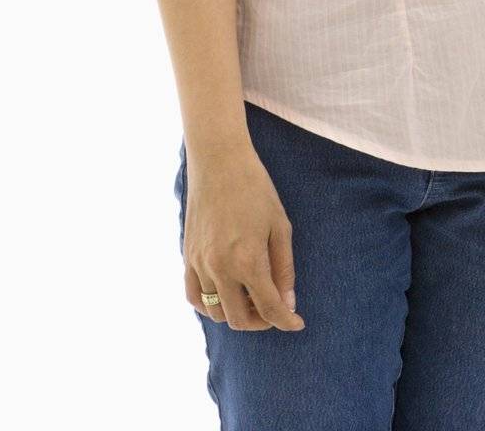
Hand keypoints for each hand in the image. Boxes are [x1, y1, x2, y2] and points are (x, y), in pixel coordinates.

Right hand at [183, 147, 303, 330]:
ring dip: (236, 313)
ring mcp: (199, 265)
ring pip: (216, 312)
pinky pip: (194, 297)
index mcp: (248, 261)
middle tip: (276, 308)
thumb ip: (284, 268)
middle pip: (239, 319)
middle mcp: (220, 269)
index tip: (297, 323)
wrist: (219, 161)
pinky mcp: (187, 257)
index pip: (268, 308)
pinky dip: (210, 305)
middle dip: (262, 321)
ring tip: (253, 297)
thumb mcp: (280, 226)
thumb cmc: (256, 189)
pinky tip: (226, 294)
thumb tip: (288, 302)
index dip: (285, 320)